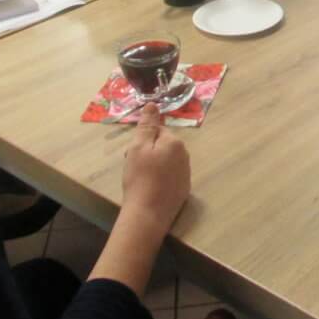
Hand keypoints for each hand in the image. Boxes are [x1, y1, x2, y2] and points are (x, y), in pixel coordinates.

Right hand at [122, 104, 190, 229]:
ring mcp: (186, 174)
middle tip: (134, 167)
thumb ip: (146, 125)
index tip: (132, 154)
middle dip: (149, 152)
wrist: (147, 214)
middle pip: (163, 146)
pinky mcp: (184, 190)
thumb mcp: (138, 148)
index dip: (142, 141)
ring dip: (155, 165)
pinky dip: (161, 179)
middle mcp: (185, 155)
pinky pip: (171, 177)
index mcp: (175, 142)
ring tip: (141, 180)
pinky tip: (151, 189)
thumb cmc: (140, 178)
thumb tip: (153, 104)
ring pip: (167, 161)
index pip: (158, 131)